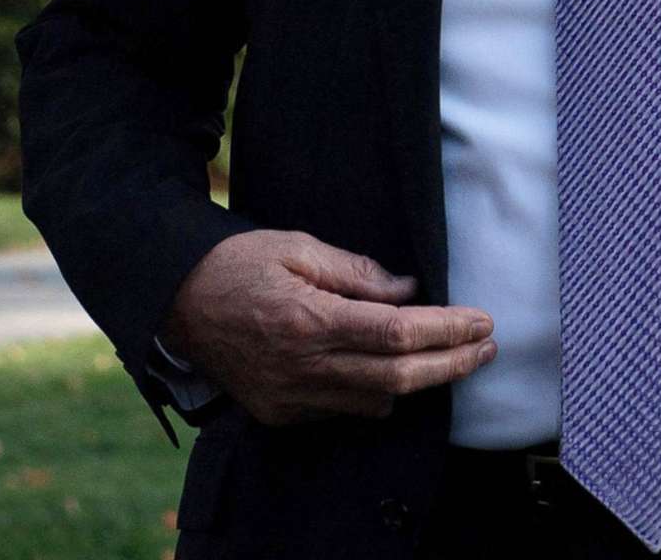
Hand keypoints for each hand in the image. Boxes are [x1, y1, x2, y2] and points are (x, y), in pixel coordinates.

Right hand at [160, 229, 495, 425]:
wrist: (174, 300)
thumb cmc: (238, 263)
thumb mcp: (299, 247)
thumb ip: (359, 272)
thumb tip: (410, 291)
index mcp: (308, 321)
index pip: (398, 335)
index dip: (447, 331)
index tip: (482, 321)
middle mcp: (301, 368)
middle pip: (397, 379)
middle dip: (451, 365)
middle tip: (486, 348)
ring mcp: (288, 398)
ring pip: (374, 402)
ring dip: (419, 383)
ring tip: (452, 356)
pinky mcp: (278, 413)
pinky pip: (343, 411)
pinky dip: (376, 394)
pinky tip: (395, 372)